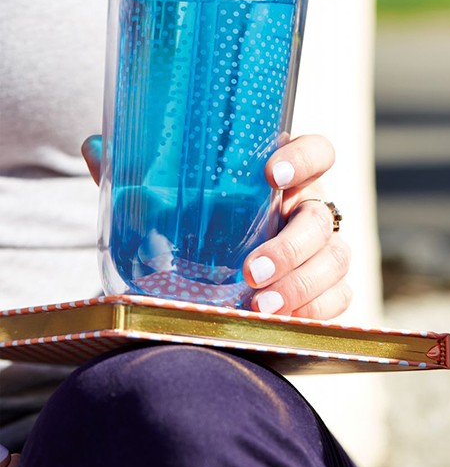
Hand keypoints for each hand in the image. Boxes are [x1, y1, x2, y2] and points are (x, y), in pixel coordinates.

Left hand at [82, 133, 350, 319]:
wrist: (202, 289)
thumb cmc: (194, 233)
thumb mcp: (167, 206)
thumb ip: (135, 177)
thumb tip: (92, 144)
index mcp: (282, 178)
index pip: (317, 151)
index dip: (303, 157)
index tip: (271, 174)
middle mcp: (308, 210)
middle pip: (323, 217)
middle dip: (291, 245)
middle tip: (249, 270)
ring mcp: (322, 252)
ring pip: (336, 260)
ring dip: (302, 285)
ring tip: (260, 308)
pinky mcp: (326, 293)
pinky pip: (340, 300)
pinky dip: (315, 313)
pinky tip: (279, 322)